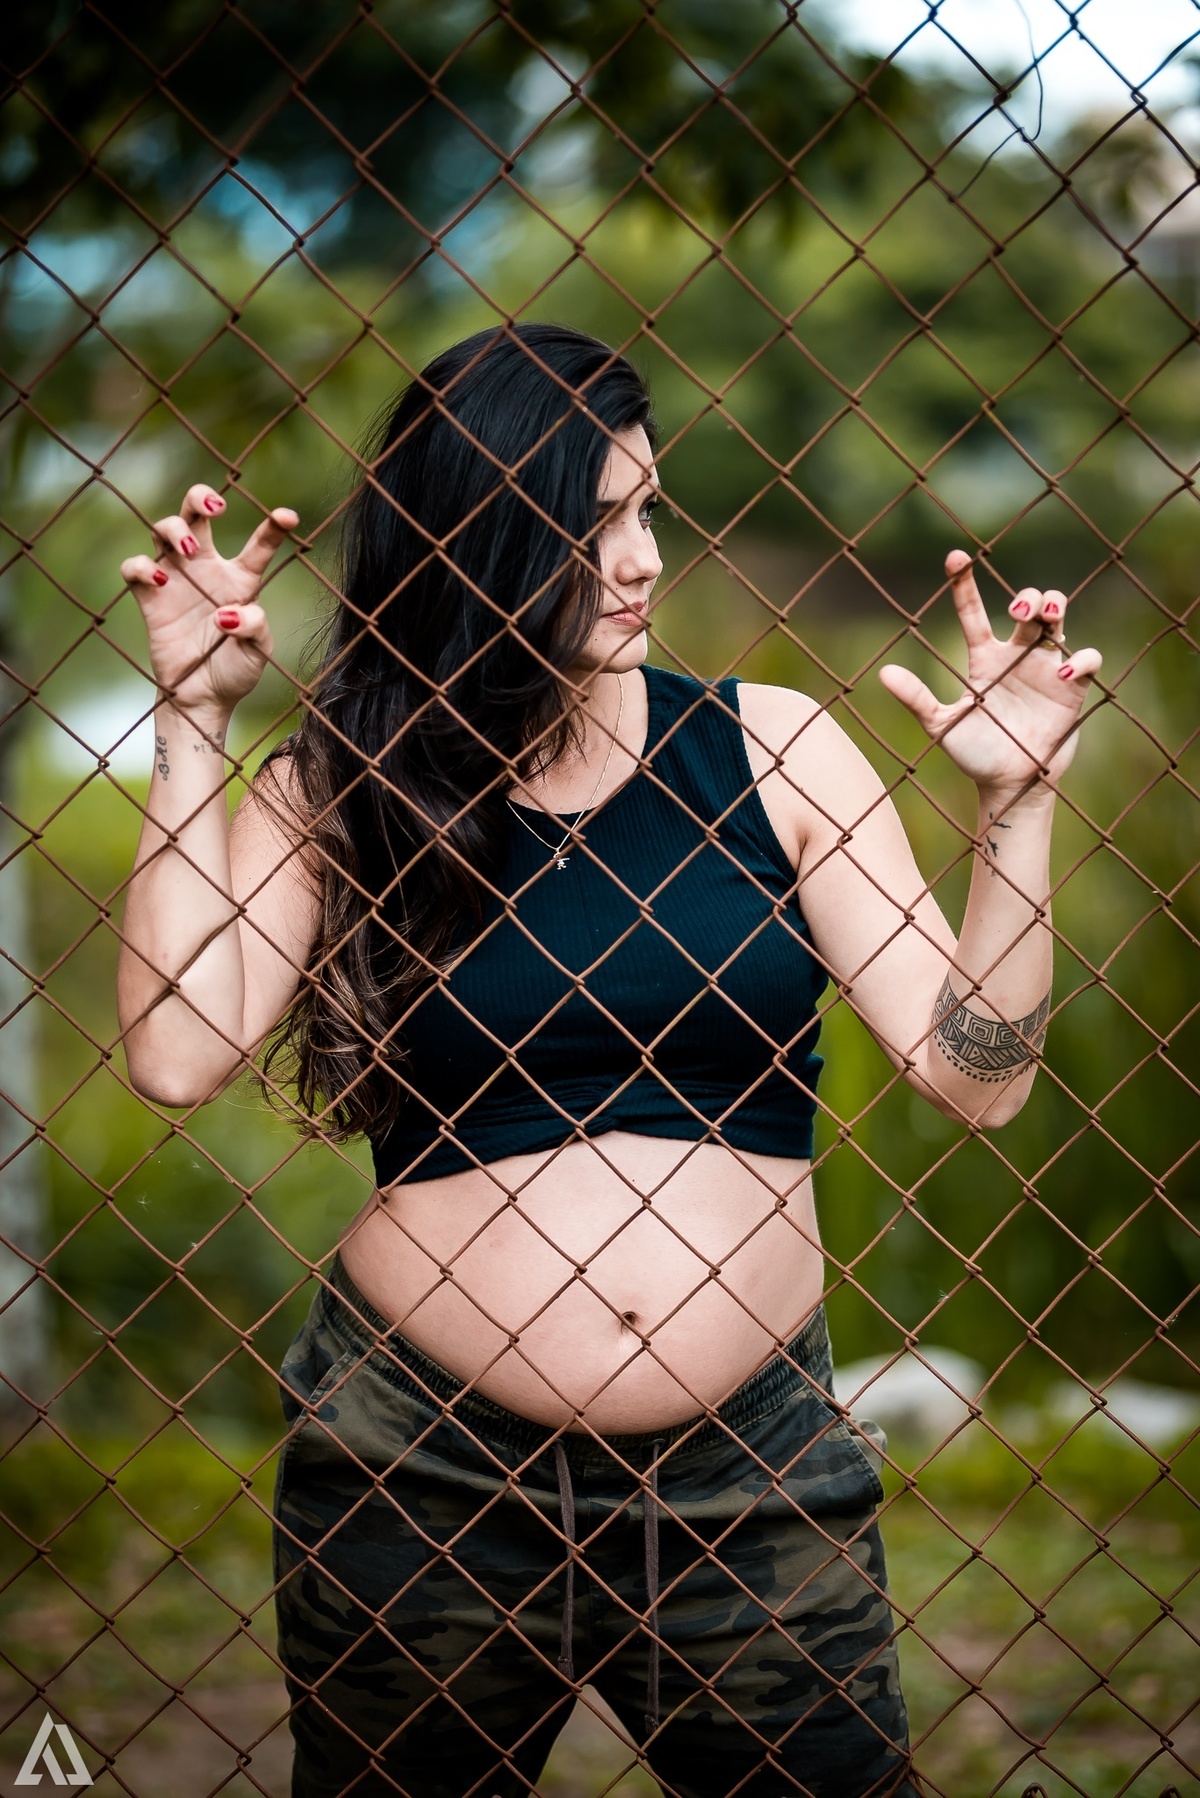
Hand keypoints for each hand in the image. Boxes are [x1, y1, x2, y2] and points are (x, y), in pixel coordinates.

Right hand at [121, 484, 297, 722]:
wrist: (201, 699)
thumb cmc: (235, 671)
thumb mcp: (258, 652)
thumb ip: (254, 628)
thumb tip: (226, 614)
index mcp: (242, 580)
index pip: (260, 545)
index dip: (274, 526)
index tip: (288, 516)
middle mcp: (207, 570)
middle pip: (197, 514)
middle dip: (201, 498)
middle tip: (215, 508)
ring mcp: (176, 580)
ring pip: (163, 529)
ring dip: (174, 528)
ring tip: (188, 551)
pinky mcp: (149, 597)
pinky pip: (134, 566)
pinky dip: (141, 566)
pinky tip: (159, 580)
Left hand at [879, 550, 1102, 799]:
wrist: (1007, 785)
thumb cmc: (973, 754)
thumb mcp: (941, 726)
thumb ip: (916, 699)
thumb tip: (883, 673)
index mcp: (983, 658)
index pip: (972, 612)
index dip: (964, 584)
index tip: (955, 558)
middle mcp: (1016, 655)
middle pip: (1029, 605)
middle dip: (1028, 596)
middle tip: (1019, 611)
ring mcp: (1045, 669)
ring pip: (1058, 619)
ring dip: (1056, 607)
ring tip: (1046, 619)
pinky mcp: (1072, 688)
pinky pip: (1086, 659)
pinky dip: (1079, 660)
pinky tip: (1061, 673)